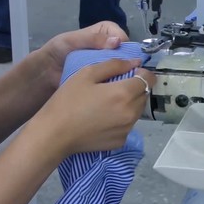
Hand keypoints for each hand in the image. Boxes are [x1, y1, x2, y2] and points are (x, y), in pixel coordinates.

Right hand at [26, 59, 155, 155]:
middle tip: (115, 87)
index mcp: (124, 93)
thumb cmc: (68, 101)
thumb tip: (136, 62)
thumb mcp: (87, 74)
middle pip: (144, 95)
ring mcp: (127, 129)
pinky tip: (104, 118)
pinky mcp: (121, 141)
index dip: (143, 72)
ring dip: (130, 103)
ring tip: (108, 103)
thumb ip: (114, 65)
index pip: (149, 79)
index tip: (131, 72)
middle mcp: (131, 112)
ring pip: (138, 110)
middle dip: (136, 87)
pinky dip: (122, 119)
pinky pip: (128, 125)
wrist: (54, 135)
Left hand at [39, 21, 128, 87]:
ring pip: (125, 67)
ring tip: (117, 82)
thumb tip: (117, 42)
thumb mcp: (74, 40)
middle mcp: (112, 45)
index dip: (125, 49)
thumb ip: (94, 39)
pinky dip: (116, 82)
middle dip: (126, 63)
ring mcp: (110, 61)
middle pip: (128, 54)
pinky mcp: (107, 75)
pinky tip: (113, 88)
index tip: (120, 60)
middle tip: (121, 75)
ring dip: (122, 74)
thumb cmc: (60, 49)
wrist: (48, 69)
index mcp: (107, 31)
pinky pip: (117, 77)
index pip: (124, 38)